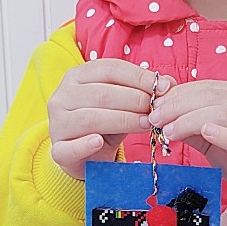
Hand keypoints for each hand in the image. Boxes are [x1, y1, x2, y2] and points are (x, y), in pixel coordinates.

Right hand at [47, 60, 176, 179]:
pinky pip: (69, 147)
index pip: (109, 68)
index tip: (163, 87)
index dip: (138, 76)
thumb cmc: (106, 124)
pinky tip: (100, 142)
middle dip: (134, 100)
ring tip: (145, 125)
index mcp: (78, 76)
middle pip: (101, 93)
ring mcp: (57, 123)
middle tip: (156, 110)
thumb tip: (169, 83)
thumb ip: (142, 92)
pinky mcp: (58, 150)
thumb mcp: (125, 104)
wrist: (86, 156)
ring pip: (89, 118)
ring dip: (122, 121)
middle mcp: (62, 96)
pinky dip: (85, 144)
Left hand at [147, 79, 226, 225]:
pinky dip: (222, 134)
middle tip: (154, 118)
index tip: (154, 105)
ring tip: (168, 131)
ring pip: (224, 114)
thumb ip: (194, 126)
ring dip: (190, 120)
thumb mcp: (217, 142)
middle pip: (214, 96)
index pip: (210, 87)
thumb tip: (163, 115)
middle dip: (178, 105)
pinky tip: (204, 132)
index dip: (179, 93)